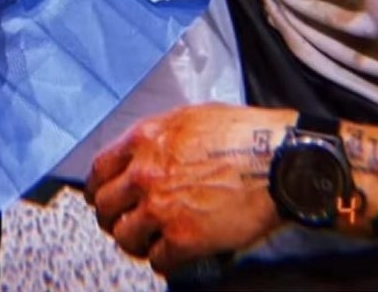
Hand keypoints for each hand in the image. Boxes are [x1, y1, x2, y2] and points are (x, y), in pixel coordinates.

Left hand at [86, 104, 293, 274]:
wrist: (278, 160)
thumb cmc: (244, 133)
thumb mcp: (193, 117)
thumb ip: (160, 136)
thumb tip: (143, 153)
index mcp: (146, 139)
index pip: (100, 170)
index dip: (100, 188)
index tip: (105, 197)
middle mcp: (146, 173)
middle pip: (105, 208)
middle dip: (115, 217)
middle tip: (128, 221)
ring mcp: (161, 208)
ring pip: (125, 237)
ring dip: (138, 240)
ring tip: (155, 238)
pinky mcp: (182, 239)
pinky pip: (157, 260)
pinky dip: (166, 258)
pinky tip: (178, 249)